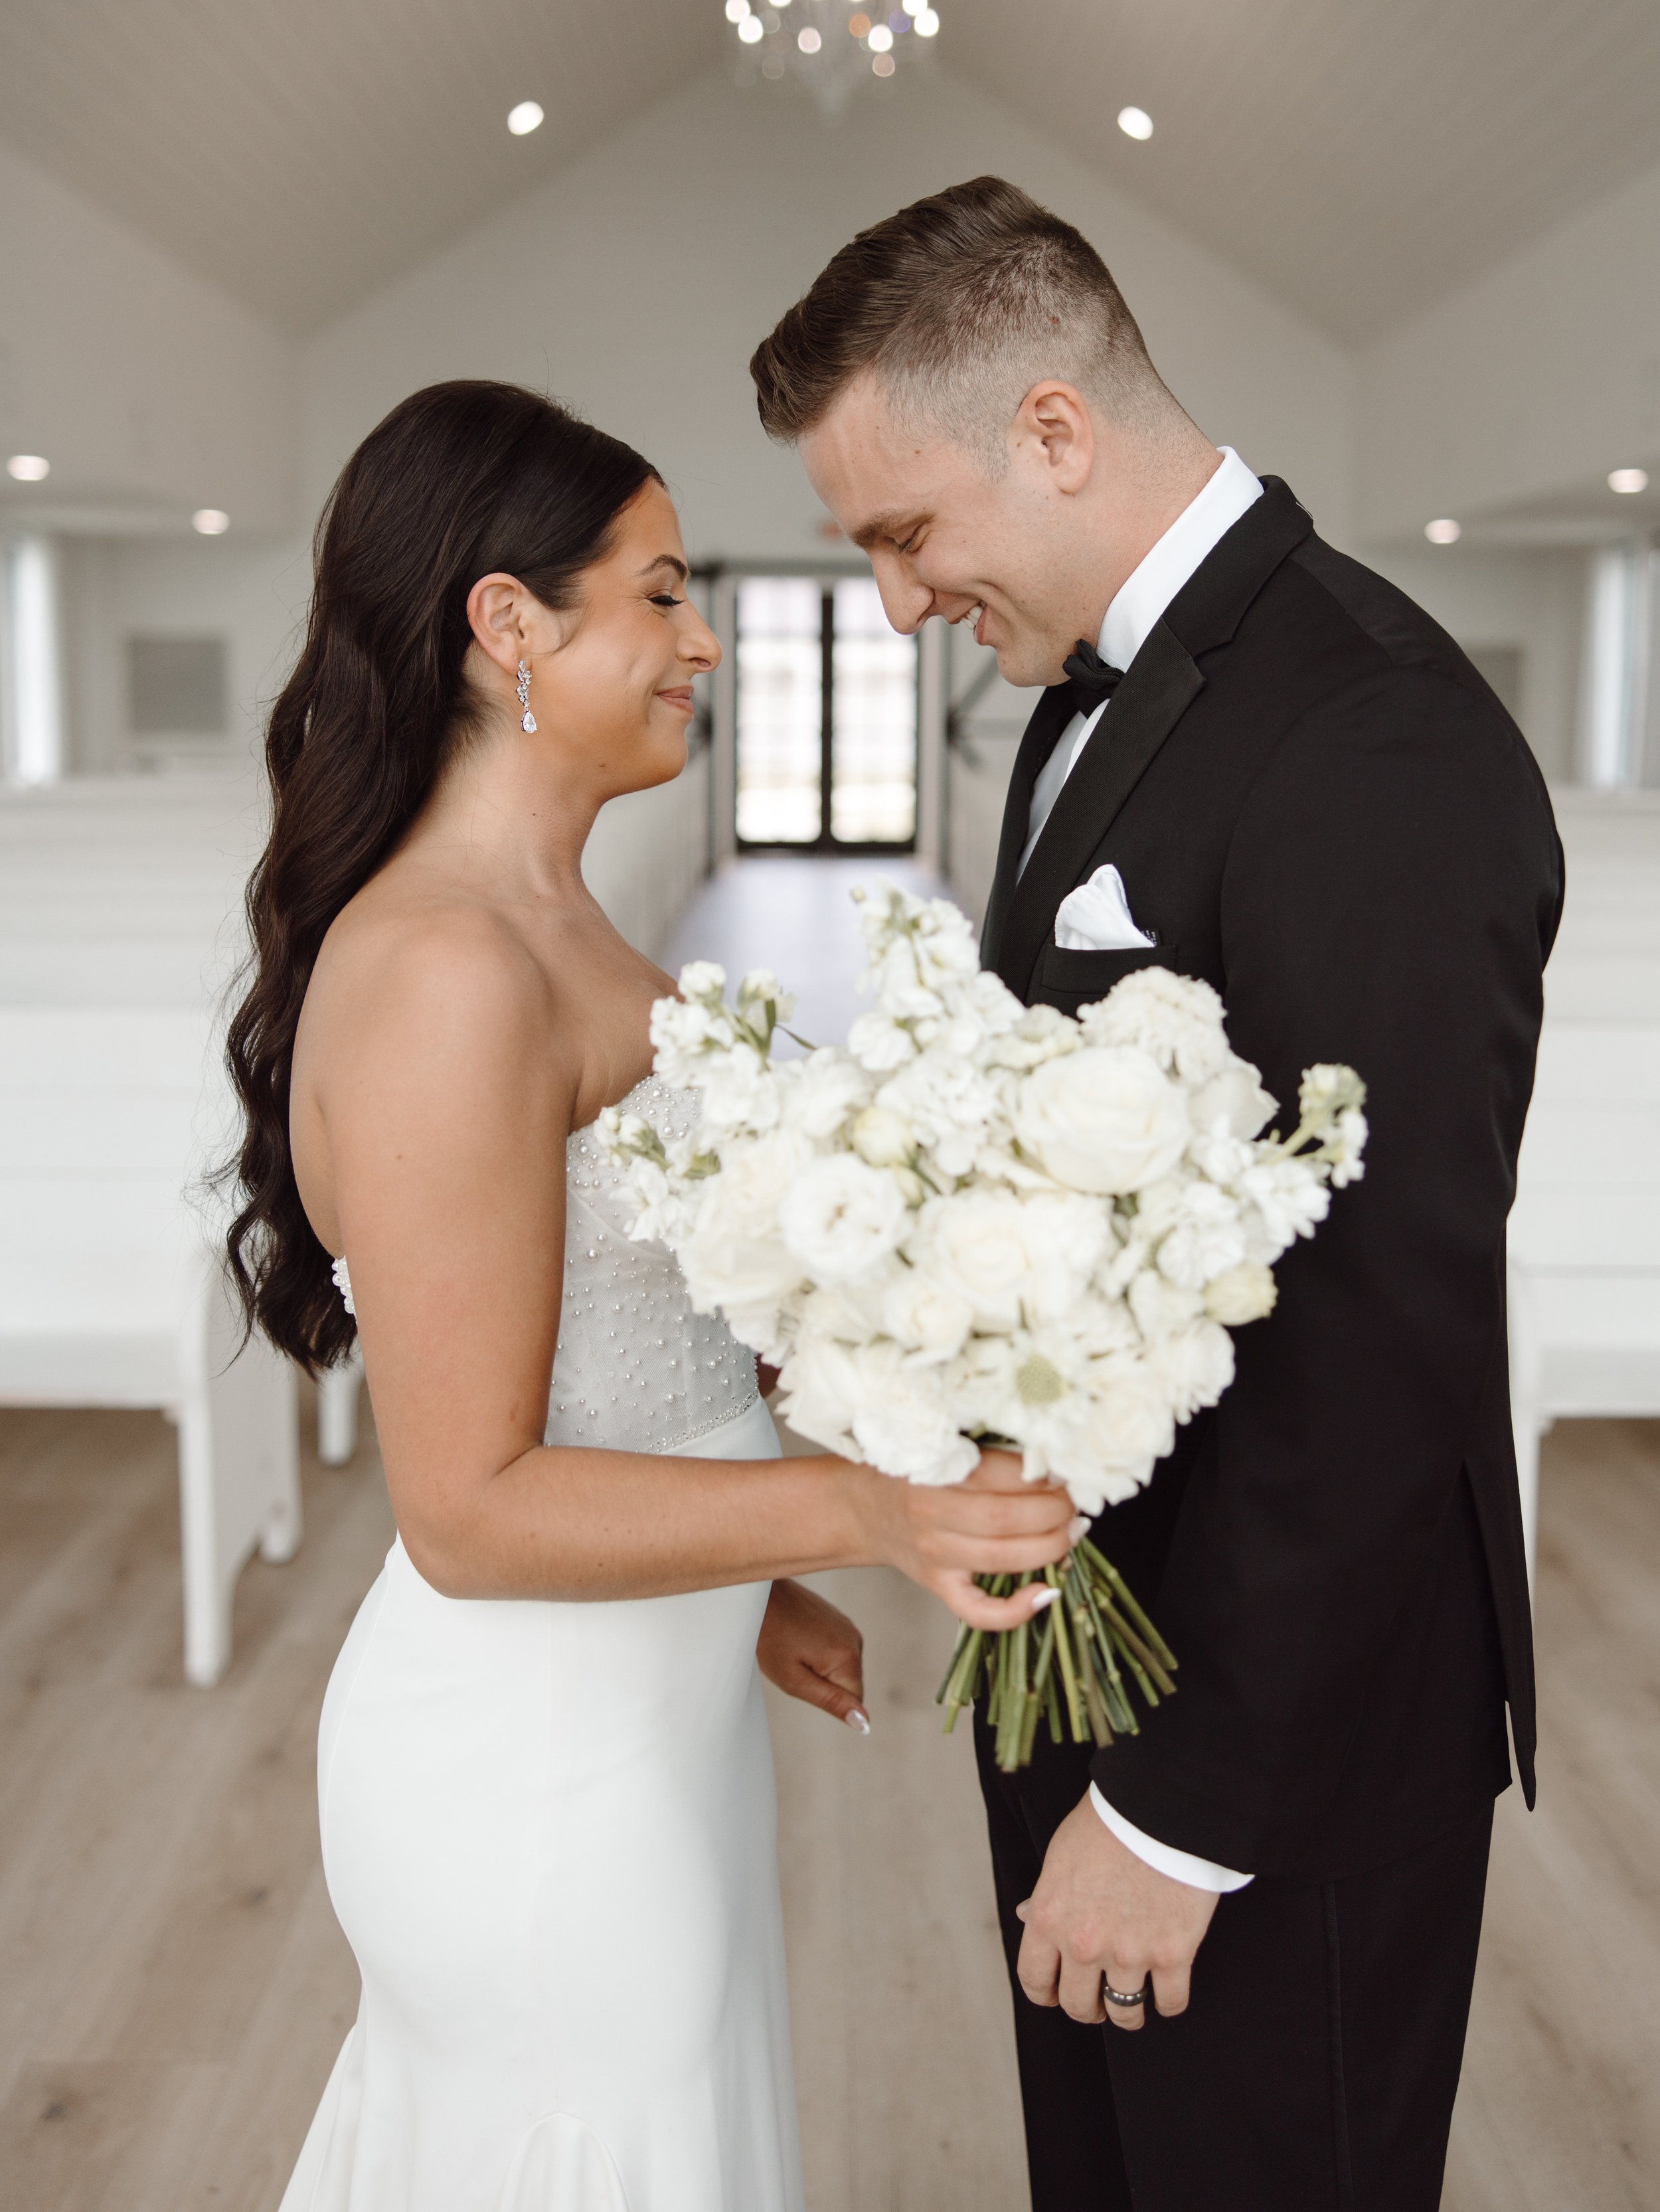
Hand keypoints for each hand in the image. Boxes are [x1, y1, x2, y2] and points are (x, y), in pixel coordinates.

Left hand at [757, 1577, 868, 1730]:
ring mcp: (847, 1626)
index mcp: (848, 1658)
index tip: (804, 1680)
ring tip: (793, 1650)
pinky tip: (797, 1638)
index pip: (854, 1701)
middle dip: (823, 1683)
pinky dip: (819, 1650)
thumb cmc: (770, 1638)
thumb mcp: (794, 1680)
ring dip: (820, 1666)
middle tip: (794, 1665)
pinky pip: (836, 1648)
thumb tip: (864, 1723)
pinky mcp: (839, 1618)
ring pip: (841, 1666)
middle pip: (848, 1683)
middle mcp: (855, 1639)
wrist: (760, 1595)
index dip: (827, 1700)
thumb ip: (832, 1702)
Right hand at [852, 1446, 1078, 1630]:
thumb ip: (987, 1451)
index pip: (1002, 1475)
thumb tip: (1052, 1462)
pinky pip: (979, 1612)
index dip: (1044, 1475)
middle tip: (1074, 1501)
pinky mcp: (938, 1587)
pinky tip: (1047, 1592)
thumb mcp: (939, 1446)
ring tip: (1072, 1531)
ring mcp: (936, 1557)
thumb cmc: (909, 1469)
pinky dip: (1018, 1610)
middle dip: (1055, 1510)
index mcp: (933, 1471)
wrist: (862, 1507)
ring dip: (1052, 1546)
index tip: (1066, 1471)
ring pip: (1005, 1561)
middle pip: (1008, 1519)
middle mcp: (932, 1516)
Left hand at [1016, 1793, 1217, 2030]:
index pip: (1035, 1980)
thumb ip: (1046, 1896)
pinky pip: (1171, 2002)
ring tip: (1134, 1999)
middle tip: (1098, 2002)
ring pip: (1124, 2013)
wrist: (1159, 1806)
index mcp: (1049, 1919)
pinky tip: (1167, 1992)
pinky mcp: (1173, 1955)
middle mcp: (1084, 1945)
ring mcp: (1130, 1954)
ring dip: (1127, 2012)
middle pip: (1079, 2006)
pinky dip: (1169, 2003)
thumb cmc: (1107, 1823)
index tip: (1057, 1995)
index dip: (1046, 1994)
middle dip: (1087, 2009)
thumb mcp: (1061, 1856)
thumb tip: (1027, 1917)